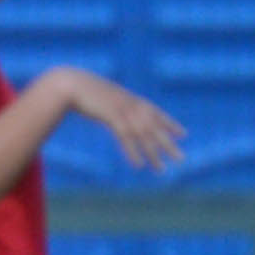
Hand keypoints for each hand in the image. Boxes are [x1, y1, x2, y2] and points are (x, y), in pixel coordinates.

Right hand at [57, 69, 184, 173]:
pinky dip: (133, 152)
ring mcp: (123, 111)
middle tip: (181, 159)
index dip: (171, 124)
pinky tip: (138, 165)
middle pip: (155, 128)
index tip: (184, 134)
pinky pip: (126, 138)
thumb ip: (115, 102)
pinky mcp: (112, 117)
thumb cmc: (84, 90)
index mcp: (131, 99)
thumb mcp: (104, 96)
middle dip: (169, 145)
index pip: (157, 113)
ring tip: (161, 170)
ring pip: (143, 136)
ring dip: (153, 154)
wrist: (71, 84)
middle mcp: (132, 105)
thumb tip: (118, 109)